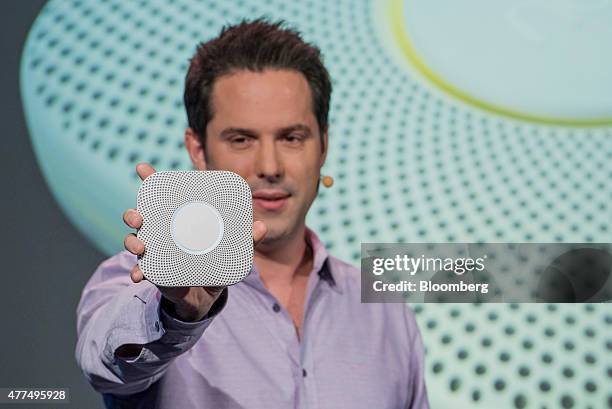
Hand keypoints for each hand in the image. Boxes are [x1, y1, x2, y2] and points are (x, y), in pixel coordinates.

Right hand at [123, 163, 266, 321]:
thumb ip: (247, 237)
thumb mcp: (232, 248)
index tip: (142, 168)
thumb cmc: (217, 261)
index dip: (150, 179)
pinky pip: (141, 269)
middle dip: (133, 213)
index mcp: (178, 219)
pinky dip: (137, 271)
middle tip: (140, 217)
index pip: (160, 195)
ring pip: (134, 239)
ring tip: (141, 246)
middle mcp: (162, 231)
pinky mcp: (155, 271)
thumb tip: (261, 226)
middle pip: (139, 216)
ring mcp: (155, 251)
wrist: (207, 293)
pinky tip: (138, 275)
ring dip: (132, 240)